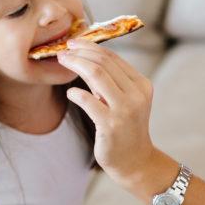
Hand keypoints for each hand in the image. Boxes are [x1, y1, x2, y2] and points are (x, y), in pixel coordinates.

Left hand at [58, 39, 157, 185]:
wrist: (134, 161)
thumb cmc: (125, 127)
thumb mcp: (124, 100)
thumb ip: (111, 81)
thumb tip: (84, 56)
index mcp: (141, 85)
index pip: (113, 57)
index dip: (90, 46)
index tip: (73, 43)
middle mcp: (136, 94)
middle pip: (103, 62)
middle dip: (79, 53)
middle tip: (62, 51)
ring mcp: (125, 110)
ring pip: (96, 75)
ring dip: (75, 65)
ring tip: (62, 63)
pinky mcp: (111, 125)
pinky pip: (88, 100)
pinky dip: (75, 93)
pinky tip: (70, 93)